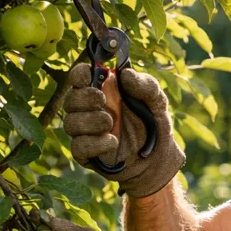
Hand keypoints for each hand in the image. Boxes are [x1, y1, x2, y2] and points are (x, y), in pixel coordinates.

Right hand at [62, 64, 184, 197]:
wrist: (160, 157)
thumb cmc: (154, 124)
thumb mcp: (156, 102)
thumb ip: (145, 85)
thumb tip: (125, 73)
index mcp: (102, 92)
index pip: (79, 78)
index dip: (79, 74)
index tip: (88, 74)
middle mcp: (89, 111)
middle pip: (71, 100)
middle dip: (85, 98)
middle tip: (103, 101)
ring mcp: (86, 133)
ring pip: (71, 123)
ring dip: (90, 121)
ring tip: (110, 122)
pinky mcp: (87, 154)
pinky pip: (79, 146)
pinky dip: (95, 143)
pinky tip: (113, 141)